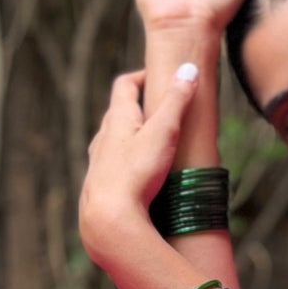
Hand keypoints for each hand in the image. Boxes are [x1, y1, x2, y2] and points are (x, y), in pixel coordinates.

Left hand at [79, 67, 198, 268]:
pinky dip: (128, 160)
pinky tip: (141, 175)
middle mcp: (103, 137)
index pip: (124, 85)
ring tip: (155, 142)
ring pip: (114, 140)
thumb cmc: (136, 172)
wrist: (109, 219)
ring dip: (133, 134)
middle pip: (119, 111)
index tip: (159, 76)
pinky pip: (114, 164)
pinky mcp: (101, 185)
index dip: (141, 76)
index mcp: (117, 119)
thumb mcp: (163, 131)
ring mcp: (99, 162)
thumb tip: (188, 68)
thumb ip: (177, 100)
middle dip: (140, 105)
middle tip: (163, 108)